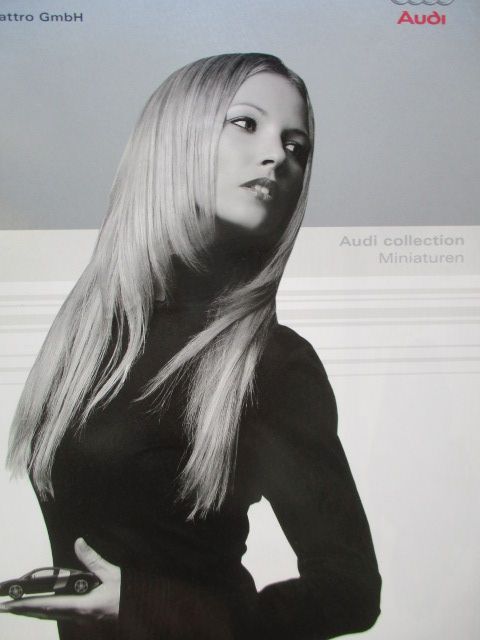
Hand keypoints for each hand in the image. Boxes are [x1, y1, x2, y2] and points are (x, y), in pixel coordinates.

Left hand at [0, 538, 120, 623]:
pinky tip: (48, 607)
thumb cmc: (129, 597)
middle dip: (25, 610)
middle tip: (7, 606)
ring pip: (53, 617)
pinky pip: (63, 616)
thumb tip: (79, 543)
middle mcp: (79, 617)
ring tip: (21, 606)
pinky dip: (50, 611)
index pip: (47, 606)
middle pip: (45, 614)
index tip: (10, 604)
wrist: (145, 612)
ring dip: (35, 612)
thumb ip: (93, 560)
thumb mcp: (113, 574)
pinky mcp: (88, 620)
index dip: (26, 605)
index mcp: (83, 606)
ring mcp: (83, 621)